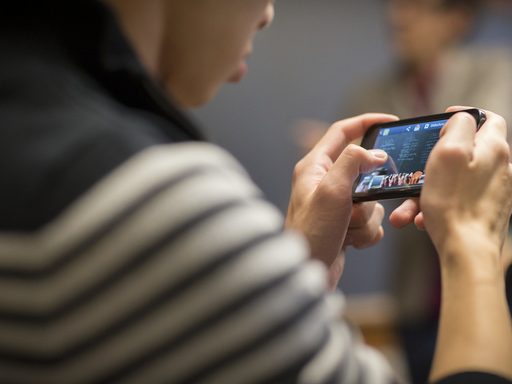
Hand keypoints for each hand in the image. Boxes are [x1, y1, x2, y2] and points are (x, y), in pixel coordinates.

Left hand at [285, 113, 397, 288]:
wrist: (307, 273)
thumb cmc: (311, 232)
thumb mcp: (332, 190)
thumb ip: (353, 162)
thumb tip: (375, 153)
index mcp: (314, 166)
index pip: (342, 131)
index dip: (366, 122)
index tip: (391, 121)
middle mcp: (324, 182)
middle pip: (364, 172)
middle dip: (370, 192)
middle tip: (362, 203)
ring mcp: (335, 204)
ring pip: (371, 199)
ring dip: (365, 218)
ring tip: (345, 229)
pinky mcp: (344, 224)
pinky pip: (371, 221)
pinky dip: (365, 233)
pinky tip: (349, 242)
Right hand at [391, 107, 511, 266]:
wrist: (467, 250)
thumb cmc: (455, 203)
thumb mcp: (449, 152)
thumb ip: (458, 126)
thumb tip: (461, 119)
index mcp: (494, 148)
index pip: (487, 118)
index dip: (463, 115)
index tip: (441, 122)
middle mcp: (501, 167)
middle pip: (464, 153)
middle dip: (433, 164)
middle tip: (415, 172)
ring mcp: (496, 191)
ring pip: (455, 181)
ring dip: (428, 191)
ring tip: (408, 208)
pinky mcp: (488, 210)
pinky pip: (457, 200)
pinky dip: (438, 206)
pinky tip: (422, 218)